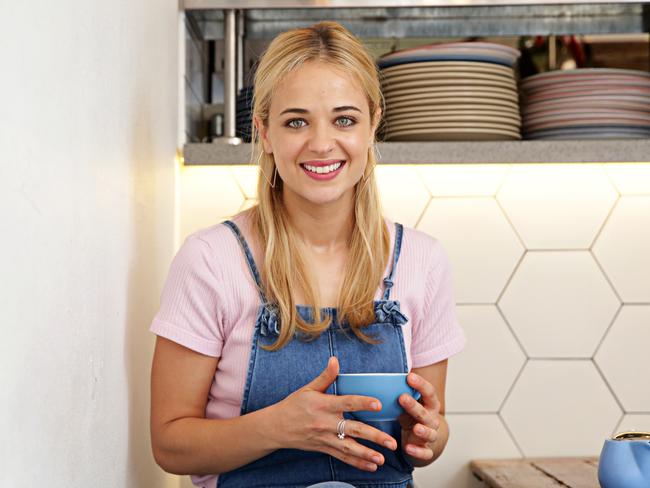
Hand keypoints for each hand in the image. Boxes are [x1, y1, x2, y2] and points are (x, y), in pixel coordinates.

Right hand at [268, 357, 397, 471]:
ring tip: (382, 459)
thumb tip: (335, 360)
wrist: (276, 427)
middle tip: (391, 442)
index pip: (347, 403)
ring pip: (349, 448)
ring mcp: (325, 438)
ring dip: (367, 455)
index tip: (378, 404)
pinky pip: (342, 458)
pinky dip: (356, 464)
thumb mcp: (308, 388)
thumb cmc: (293, 405)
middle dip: (374, 437)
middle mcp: (325, 423)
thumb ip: (325, 376)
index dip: (363, 403)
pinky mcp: (324, 448)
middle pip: (353, 430)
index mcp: (323, 405)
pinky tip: (370, 467)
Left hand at [397, 372, 440, 461]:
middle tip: (402, 397)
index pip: (429, 392)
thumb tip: (378, 380)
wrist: (425, 439)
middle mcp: (432, 419)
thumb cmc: (414, 417)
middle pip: (425, 412)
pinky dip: (418, 451)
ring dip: (423, 430)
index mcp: (430, 404)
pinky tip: (408, 448)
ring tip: (416, 428)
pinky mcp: (426, 450)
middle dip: (414, 406)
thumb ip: (400, 395)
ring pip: (430, 433)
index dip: (420, 384)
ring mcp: (431, 435)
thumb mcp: (408, 405)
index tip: (409, 377)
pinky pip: (425, 452)